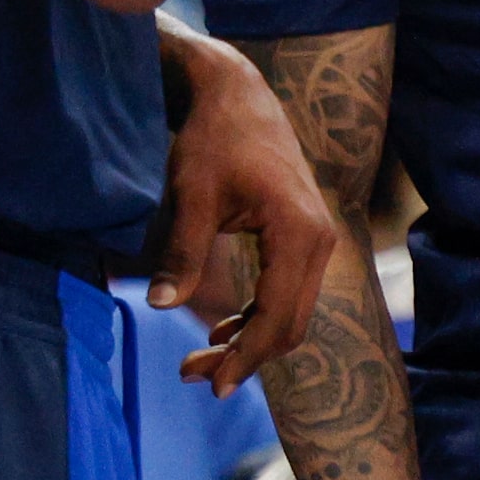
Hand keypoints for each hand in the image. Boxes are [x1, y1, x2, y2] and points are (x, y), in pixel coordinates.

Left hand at [151, 29, 337, 398]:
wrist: (237, 94)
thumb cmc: (214, 139)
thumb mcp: (193, 193)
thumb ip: (183, 251)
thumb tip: (161, 305)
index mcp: (298, 231)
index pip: (278, 314)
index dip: (247, 356)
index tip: (211, 384)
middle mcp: (318, 238)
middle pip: (291, 322)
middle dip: (245, 357)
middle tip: (194, 377)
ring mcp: (315, 237)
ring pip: (291, 311)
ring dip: (250, 340)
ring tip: (199, 360)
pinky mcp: (303, 235)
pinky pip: (288, 291)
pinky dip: (258, 316)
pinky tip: (222, 329)